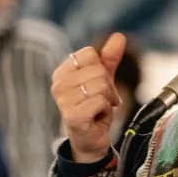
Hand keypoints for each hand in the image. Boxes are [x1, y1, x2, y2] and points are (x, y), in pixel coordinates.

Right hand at [51, 33, 125, 162]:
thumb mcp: (103, 80)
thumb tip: (119, 36)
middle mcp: (58, 84)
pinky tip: (97, 118)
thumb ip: (109, 58)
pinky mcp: (72, 116)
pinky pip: (101, 100)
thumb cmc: (94, 109)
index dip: (102, 69)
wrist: (90, 140)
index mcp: (62, 72)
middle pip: (98, 70)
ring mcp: (63, 100)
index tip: (99, 86)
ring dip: (108, 99)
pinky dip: (105, 110)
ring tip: (99, 109)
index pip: (90, 53)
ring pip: (101, 85)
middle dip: (108, 87)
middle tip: (101, 101)